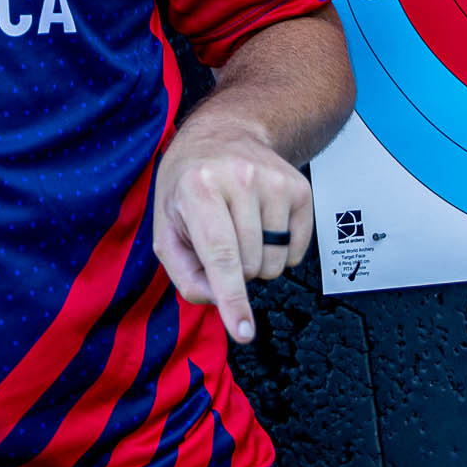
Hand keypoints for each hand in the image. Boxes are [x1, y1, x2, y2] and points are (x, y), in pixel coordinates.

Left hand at [151, 109, 312, 342]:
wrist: (224, 134)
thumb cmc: (188, 186)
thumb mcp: (166, 225)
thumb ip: (183, 272)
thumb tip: (219, 301)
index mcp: (198, 187)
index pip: (220, 255)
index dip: (232, 298)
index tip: (244, 332)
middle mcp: (239, 179)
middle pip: (250, 266)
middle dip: (234, 270)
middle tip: (220, 239)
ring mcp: (274, 181)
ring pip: (276, 263)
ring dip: (257, 262)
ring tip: (239, 229)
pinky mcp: (300, 188)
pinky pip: (297, 252)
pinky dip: (279, 252)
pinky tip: (261, 224)